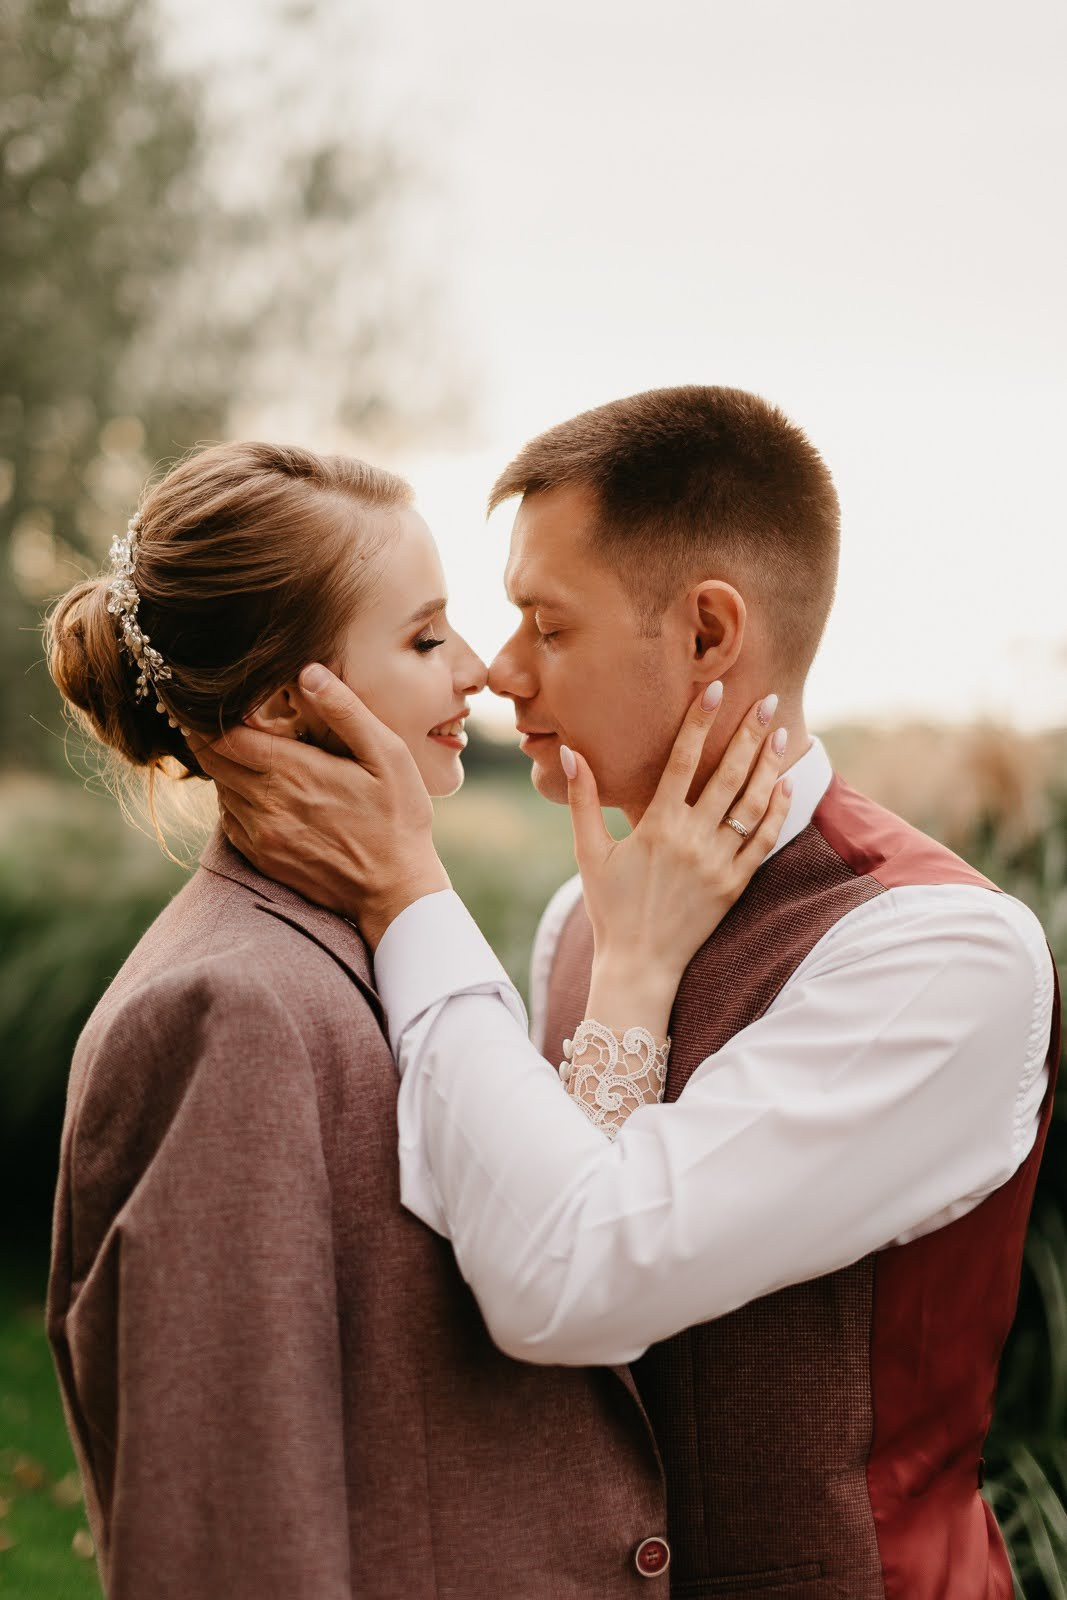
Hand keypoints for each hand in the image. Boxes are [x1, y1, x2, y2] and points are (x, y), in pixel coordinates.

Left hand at [192, 666, 448, 945]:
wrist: (395, 891)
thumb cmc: (399, 819)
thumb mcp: (388, 756)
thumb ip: (346, 712)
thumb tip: (308, 672)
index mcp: (294, 772)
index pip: (225, 737)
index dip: (212, 716)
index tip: (214, 701)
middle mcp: (267, 804)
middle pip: (213, 762)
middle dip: (212, 737)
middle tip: (222, 719)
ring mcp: (261, 835)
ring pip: (219, 790)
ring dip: (226, 769)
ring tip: (246, 751)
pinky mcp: (262, 858)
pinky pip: (229, 820)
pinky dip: (235, 800)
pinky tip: (260, 791)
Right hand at [567, 686, 791, 1030]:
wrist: (639, 965)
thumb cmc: (609, 907)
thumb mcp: (589, 853)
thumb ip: (583, 800)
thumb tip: (569, 753)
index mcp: (656, 826)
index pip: (682, 760)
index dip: (700, 721)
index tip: (715, 689)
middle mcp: (692, 840)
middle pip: (728, 774)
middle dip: (749, 733)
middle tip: (768, 699)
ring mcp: (718, 863)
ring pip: (751, 803)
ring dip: (769, 764)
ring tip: (781, 732)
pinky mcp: (735, 885)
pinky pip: (764, 840)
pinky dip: (776, 810)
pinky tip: (784, 783)